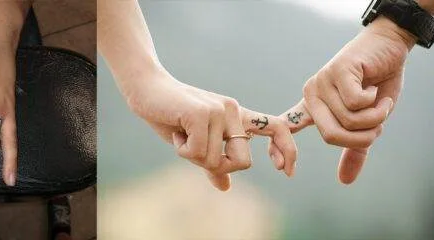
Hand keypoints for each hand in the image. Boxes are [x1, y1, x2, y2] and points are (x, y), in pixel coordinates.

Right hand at [122, 69, 296, 190]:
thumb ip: (212, 164)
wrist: (146, 90)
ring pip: (216, 160)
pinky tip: (175, 132)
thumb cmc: (170, 117)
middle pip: (242, 162)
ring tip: (180, 135)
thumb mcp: (195, 144)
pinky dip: (182, 150)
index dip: (287, 149)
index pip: (277, 128)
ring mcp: (219, 111)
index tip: (286, 171)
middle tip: (195, 151)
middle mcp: (233, 111)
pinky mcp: (203, 114)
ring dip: (193, 157)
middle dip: (218, 167)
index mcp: (237, 116)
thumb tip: (226, 187)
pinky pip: (199, 153)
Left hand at [299, 17, 413, 183]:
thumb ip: (355, 148)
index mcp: (314, 108)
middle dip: (362, 136)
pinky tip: (376, 88)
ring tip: (380, 102)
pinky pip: (356, 103)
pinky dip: (375, 102)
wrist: (390, 47)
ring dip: (374, 117)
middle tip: (378, 124)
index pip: (287, 128)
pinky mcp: (337, 71)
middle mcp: (312, 95)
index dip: (280, 149)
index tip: (283, 170)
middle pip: (331, 136)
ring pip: (348, 120)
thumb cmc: (378, 82)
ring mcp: (322, 82)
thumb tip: (345, 181)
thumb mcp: (368, 121)